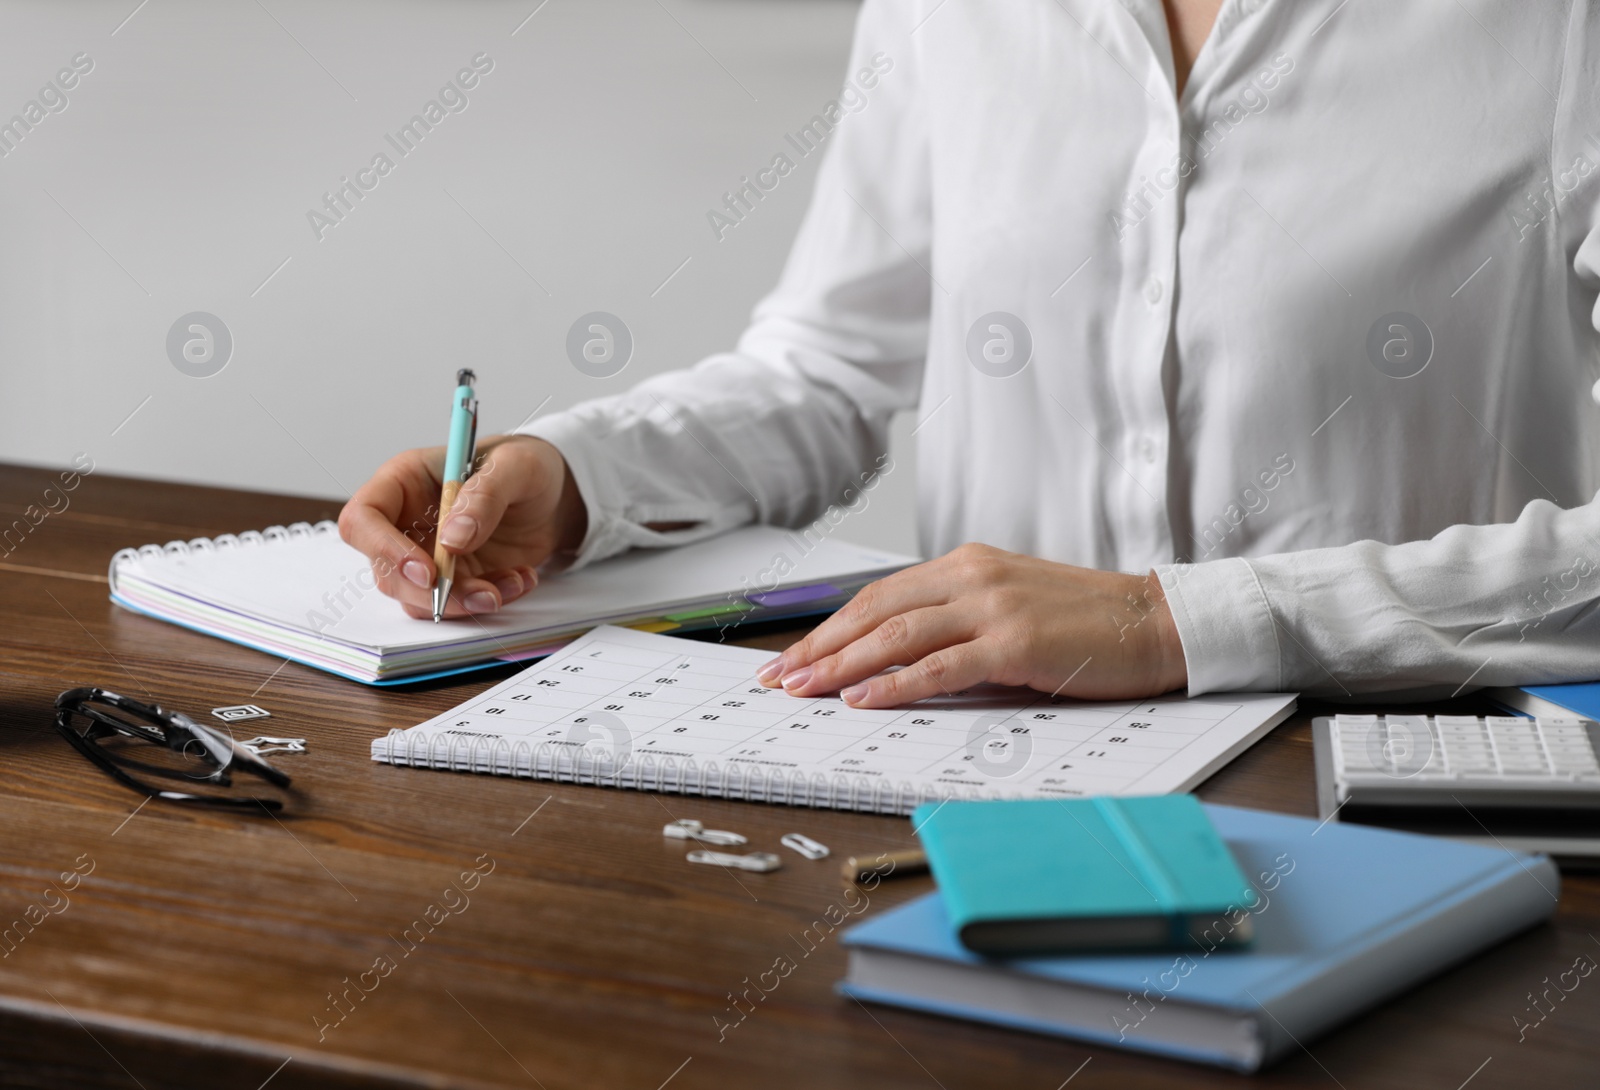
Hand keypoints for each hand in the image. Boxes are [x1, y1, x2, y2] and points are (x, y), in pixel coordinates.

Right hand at [338, 435, 586, 619]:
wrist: (553, 494)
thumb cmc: (524, 465)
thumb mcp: (516, 466)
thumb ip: (485, 495)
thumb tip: (452, 538)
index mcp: (404, 482)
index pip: (362, 519)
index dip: (383, 549)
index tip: (427, 571)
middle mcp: (406, 522)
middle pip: (386, 571)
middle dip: (431, 593)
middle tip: (481, 594)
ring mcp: (427, 555)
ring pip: (419, 598)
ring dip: (466, 601)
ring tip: (514, 581)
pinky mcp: (453, 579)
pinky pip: (455, 605)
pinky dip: (489, 600)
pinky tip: (520, 579)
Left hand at [756, 543, 1186, 706]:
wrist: (1158, 622)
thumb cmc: (1087, 623)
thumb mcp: (1010, 606)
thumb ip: (956, 624)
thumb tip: (896, 661)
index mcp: (966, 564)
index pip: (878, 595)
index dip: (829, 628)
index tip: (794, 656)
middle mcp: (972, 576)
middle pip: (874, 611)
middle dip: (819, 647)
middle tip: (779, 678)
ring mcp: (993, 607)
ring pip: (896, 635)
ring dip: (841, 665)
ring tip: (803, 690)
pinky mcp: (1015, 644)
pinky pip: (940, 666)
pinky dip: (895, 684)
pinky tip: (861, 700)